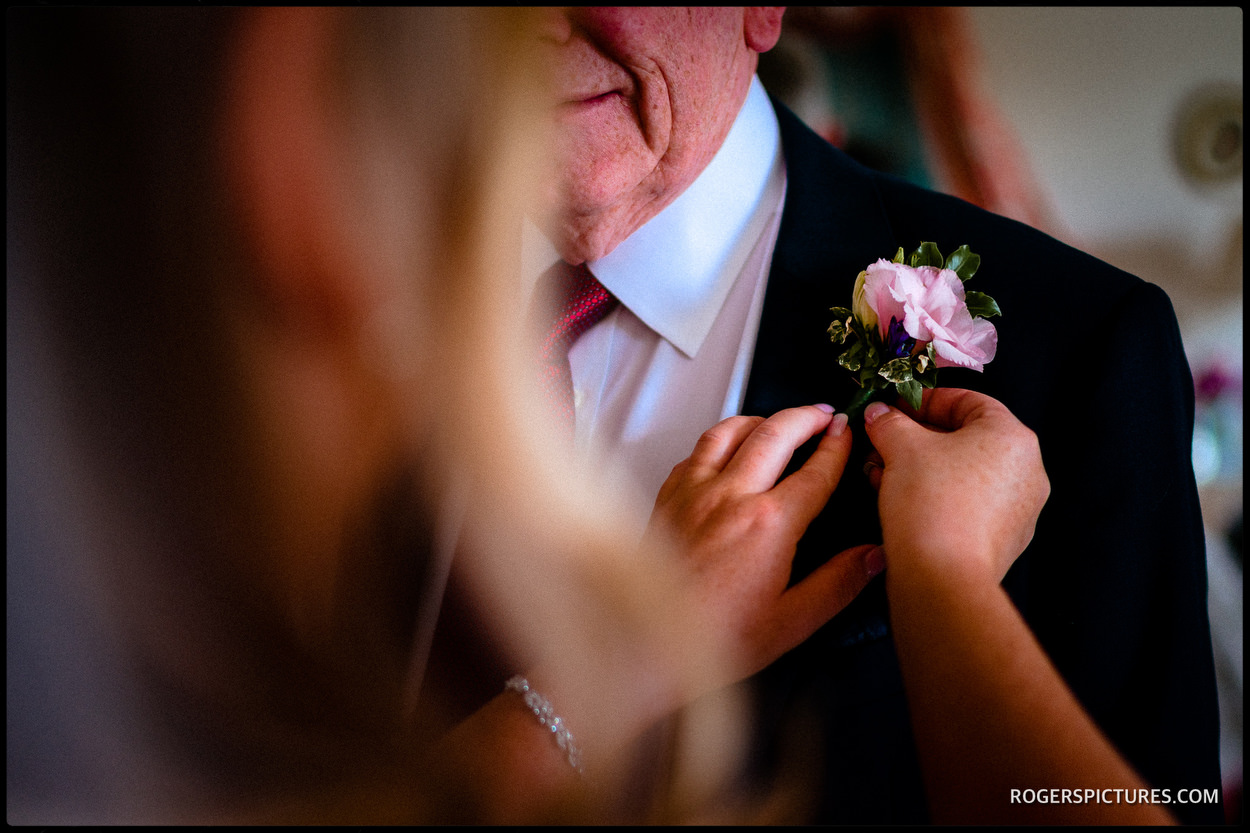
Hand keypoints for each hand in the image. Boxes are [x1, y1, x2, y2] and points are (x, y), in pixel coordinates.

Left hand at [647, 405, 879, 683]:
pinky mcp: (667, 498)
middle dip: (804, 416)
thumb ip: (837, 584)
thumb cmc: (717, 640)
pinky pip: (695, 452)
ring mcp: (693, 492)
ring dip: (760, 419)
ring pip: (729, 431)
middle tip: (823, 413)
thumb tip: (874, 556)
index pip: (815, 472)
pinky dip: (717, 441)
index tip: (848, 431)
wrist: (645, 645)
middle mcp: (731, 496)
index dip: (837, 446)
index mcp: (769, 524)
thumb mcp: (790, 622)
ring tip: (777, 423)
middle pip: (775, 433)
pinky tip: (725, 452)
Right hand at [861, 389, 1048, 583]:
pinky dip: (936, 495)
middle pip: (964, 438)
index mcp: (1013, 437)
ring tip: (882, 473)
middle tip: (882, 442)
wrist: (943, 577)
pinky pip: (967, 503)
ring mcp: (1019, 508)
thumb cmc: (932, 503)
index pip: (967, 401)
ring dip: (920, 468)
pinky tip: (900, 500)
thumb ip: (889, 422)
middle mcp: (1027, 470)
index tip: (893, 408)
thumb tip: (879, 413)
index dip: (923, 401)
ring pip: (962, 472)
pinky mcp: (1004, 538)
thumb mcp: (901, 447)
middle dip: (916, 439)